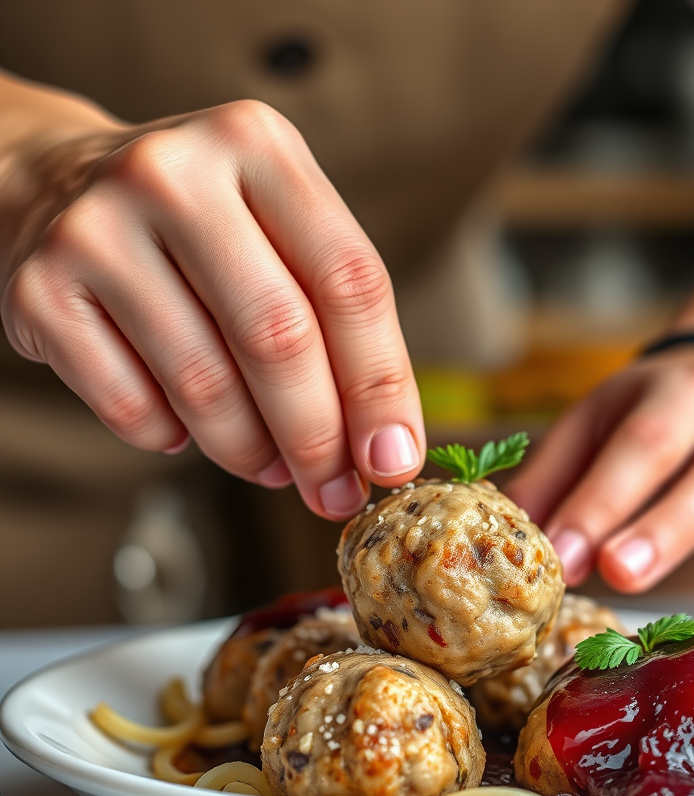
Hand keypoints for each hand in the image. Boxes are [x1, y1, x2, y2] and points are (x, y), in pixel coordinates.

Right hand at [0, 99, 423, 518]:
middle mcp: (175, 174)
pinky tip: (189, 429)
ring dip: (252, 452)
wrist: (52, 187)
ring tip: (272, 467)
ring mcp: (96, 229)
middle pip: (278, 337)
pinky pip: (134, 409)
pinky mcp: (39, 290)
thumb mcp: (278, 234)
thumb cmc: (200, 228)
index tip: (394, 458)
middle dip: (319, 438)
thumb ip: (338, 322)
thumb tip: (384, 449)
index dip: (381, 385)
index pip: (350, 281)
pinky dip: (175, 440)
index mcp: (258, 147)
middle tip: (336, 492)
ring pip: (205, 384)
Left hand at [505, 348, 693, 630]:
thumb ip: (557, 474)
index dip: (596, 500)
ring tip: (641, 586)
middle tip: (606, 570)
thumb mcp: (604, 423)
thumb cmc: (659, 415)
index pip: (635, 444)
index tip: (557, 553)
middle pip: (688, 460)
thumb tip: (503, 525)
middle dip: (646, 520)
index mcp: (671, 392)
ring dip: (684, 537)